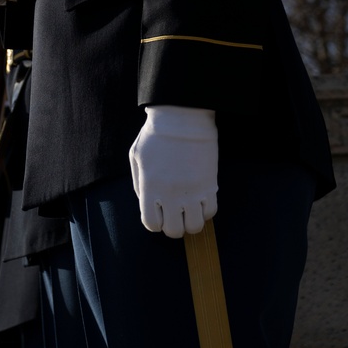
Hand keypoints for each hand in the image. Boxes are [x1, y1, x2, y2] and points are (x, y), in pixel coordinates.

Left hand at [128, 104, 217, 237]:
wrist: (181, 116)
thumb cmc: (155, 134)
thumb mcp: (136, 156)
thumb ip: (139, 183)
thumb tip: (146, 203)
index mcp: (150, 187)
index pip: (151, 224)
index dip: (155, 223)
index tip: (159, 213)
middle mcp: (170, 194)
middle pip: (174, 231)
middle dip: (174, 226)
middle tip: (175, 213)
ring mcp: (191, 191)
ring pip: (195, 227)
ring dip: (191, 221)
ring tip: (189, 209)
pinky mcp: (209, 185)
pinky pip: (211, 212)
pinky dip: (206, 211)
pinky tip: (201, 199)